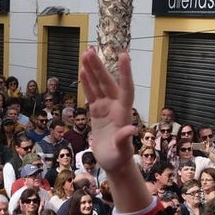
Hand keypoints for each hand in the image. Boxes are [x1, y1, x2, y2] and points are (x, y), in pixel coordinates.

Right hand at [79, 49, 135, 174]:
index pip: (126, 88)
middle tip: (90, 51)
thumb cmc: (118, 158)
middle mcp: (116, 106)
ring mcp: (106, 108)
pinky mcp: (97, 112)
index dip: (124, 72)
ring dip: (92, 70)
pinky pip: (92, 94)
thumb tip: (131, 129)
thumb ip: (124, 139)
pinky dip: (87, 83)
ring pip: (99, 85)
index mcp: (123, 113)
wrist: (113, 163)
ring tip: (85, 54)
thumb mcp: (121, 151)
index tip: (123, 55)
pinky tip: (82, 71)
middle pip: (108, 82)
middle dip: (100, 66)